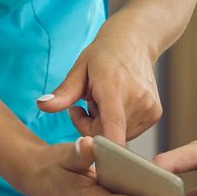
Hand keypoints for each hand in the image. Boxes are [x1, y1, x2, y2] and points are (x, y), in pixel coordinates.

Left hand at [36, 19, 162, 142]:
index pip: (113, 127)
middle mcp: (137, 100)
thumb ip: (63, 93)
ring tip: (104, 101)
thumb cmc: (103, 56)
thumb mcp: (78, 70)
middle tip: (87, 105)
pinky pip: (129, 132)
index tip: (91, 153)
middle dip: (91, 127)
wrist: (134, 42)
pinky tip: (117, 104)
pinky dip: (118, 124)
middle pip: (106, 135)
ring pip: (117, 136)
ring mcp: (150, 108)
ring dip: (105, 125)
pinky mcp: (155, 114)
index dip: (103, 147)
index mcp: (114, 88)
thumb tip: (41, 105)